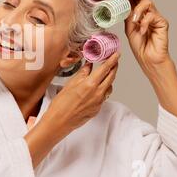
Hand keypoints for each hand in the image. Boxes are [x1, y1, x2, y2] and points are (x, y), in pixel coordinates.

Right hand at [25, 52, 119, 167]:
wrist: (59, 121)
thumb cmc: (61, 104)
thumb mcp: (70, 84)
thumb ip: (82, 74)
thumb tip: (88, 65)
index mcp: (90, 84)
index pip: (105, 69)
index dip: (112, 60)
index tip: (116, 54)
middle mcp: (97, 93)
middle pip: (111, 77)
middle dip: (114, 68)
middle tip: (114, 61)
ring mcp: (99, 102)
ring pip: (109, 87)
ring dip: (109, 79)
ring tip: (105, 74)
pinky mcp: (97, 109)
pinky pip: (104, 96)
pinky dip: (103, 89)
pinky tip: (96, 87)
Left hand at [122, 0, 176, 129]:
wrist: (149, 59)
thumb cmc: (139, 45)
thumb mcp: (128, 29)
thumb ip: (126, 17)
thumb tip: (116, 5)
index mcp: (137, 13)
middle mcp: (147, 13)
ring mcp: (156, 17)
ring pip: (148, 3)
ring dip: (138, 9)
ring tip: (133, 19)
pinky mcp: (163, 23)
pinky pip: (154, 16)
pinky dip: (145, 22)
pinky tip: (142, 30)